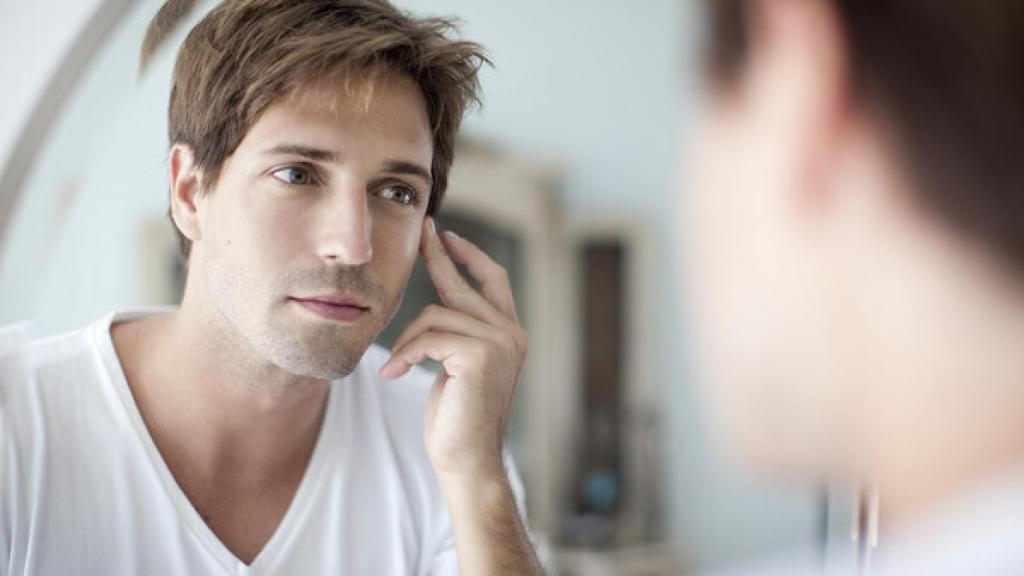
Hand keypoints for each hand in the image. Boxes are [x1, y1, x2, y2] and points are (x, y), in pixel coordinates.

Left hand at [380, 217, 527, 478]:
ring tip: (394, 366)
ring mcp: (500, 343)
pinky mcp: (480, 355)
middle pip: (464, 284)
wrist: (467, 460)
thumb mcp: (457, 366)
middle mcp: (511, 334)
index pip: (493, 280)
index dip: (469, 254)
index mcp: (509, 334)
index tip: (444, 234)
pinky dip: (405, 354)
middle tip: (418, 234)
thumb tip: (436, 306)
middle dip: (437, 257)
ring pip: (436, 315)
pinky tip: (394, 374)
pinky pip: (429, 336)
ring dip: (406, 341)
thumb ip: (456, 334)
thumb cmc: (456, 420)